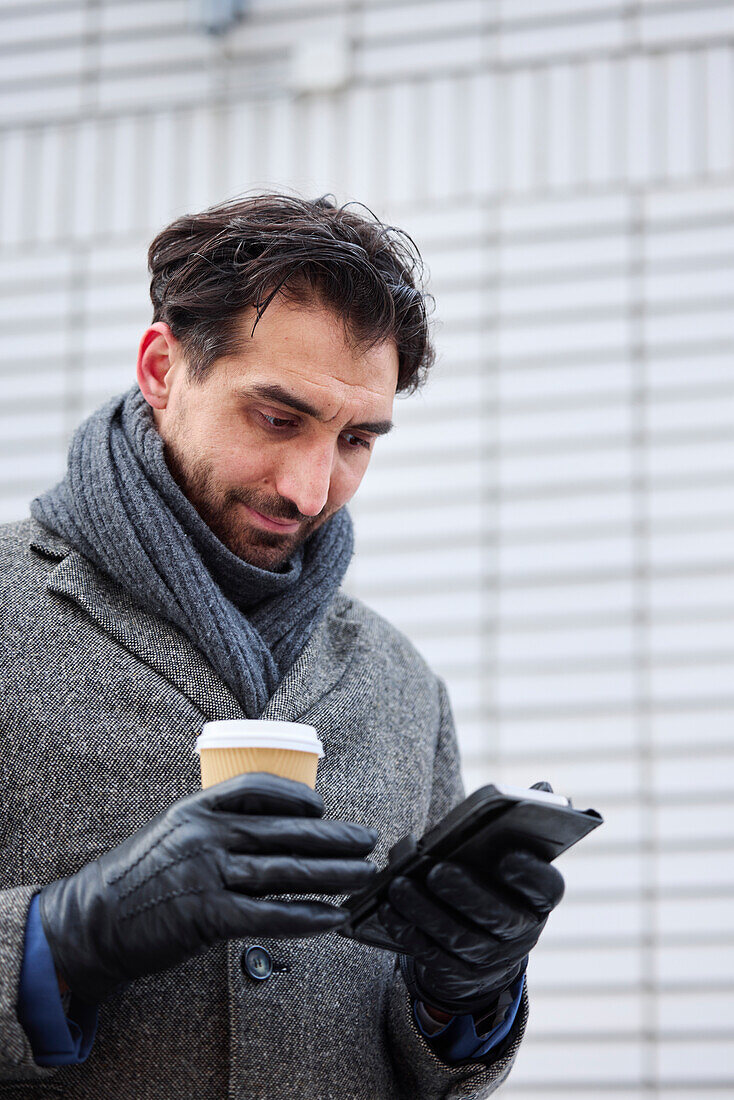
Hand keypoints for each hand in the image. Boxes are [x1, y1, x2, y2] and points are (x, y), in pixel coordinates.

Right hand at [39, 772, 377, 1004]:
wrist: (92, 923)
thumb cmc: (138, 878)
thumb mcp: (172, 834)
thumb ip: (215, 826)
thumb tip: (272, 829)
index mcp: (196, 809)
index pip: (255, 788)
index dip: (295, 796)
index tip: (322, 808)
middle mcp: (204, 835)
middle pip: (283, 831)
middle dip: (332, 837)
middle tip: (367, 840)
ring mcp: (206, 874)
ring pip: (284, 871)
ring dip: (332, 874)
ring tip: (363, 875)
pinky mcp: (206, 916)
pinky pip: (268, 915)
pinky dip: (306, 916)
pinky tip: (333, 917)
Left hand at [379, 784, 563, 1016]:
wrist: (486, 947)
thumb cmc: (496, 883)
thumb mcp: (511, 856)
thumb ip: (523, 824)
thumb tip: (543, 787)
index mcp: (540, 898)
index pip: (546, 887)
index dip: (531, 874)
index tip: (508, 856)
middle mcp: (522, 932)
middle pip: (498, 917)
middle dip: (467, 893)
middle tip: (437, 869)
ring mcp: (491, 959)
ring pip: (459, 939)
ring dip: (426, 912)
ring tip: (399, 884)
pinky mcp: (458, 975)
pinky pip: (430, 955)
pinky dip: (407, 931)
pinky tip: (386, 908)